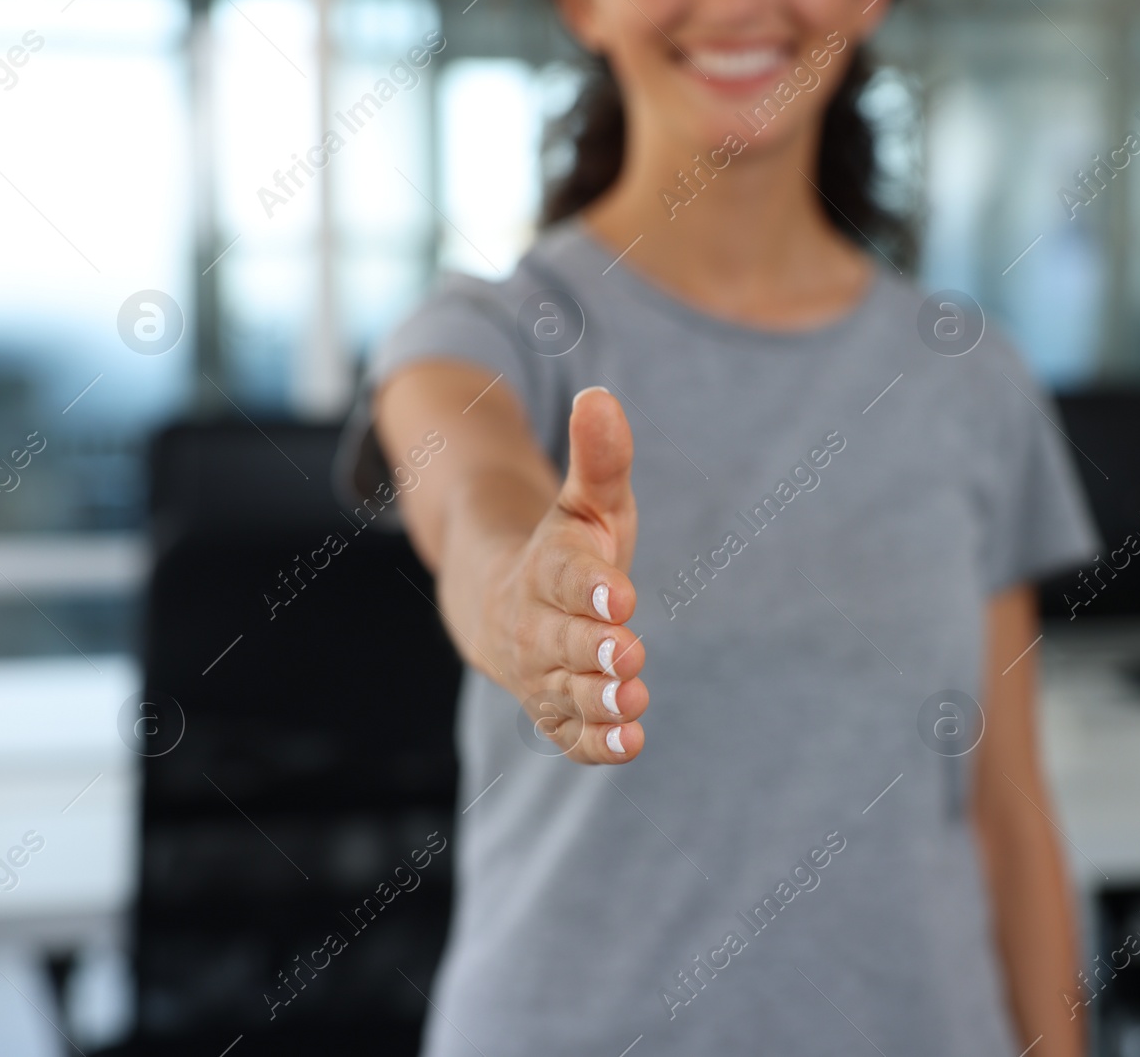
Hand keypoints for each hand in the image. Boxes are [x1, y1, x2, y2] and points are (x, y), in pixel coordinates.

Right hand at [478, 387, 646, 763]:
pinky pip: (569, 733)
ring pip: (564, 691)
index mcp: (545, 567)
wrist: (506, 604)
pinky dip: (596, 742)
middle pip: (558, 639)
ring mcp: (540, 673)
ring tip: (632, 698)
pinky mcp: (554, 711)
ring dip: (598, 698)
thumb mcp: (586, 501)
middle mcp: (534, 624)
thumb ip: (599, 458)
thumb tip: (601, 397)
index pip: (561, 575)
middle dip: (591, 647)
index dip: (588, 585)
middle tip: (629, 648)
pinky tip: (632, 741)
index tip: (619, 592)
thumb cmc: (567, 547)